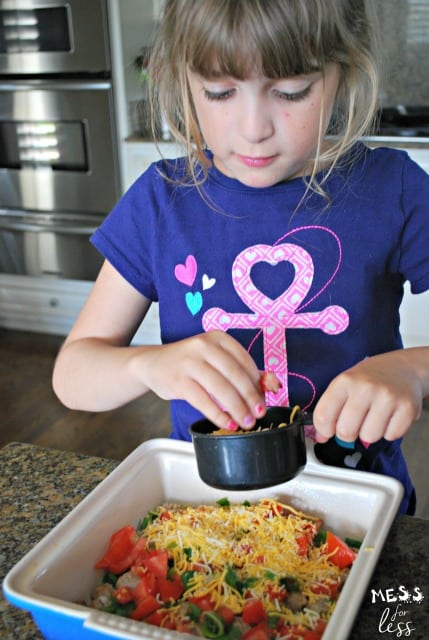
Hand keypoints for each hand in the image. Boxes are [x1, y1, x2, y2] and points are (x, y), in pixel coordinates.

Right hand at [132, 330, 265, 429]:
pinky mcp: (178, 380)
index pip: (245, 361)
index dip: (257, 383)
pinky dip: (218, 414)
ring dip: (237, 408)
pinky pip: (203, 400)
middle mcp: (204, 345)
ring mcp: (189, 362)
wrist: (152, 364)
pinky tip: (227, 423)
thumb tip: (271, 386)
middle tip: (259, 414)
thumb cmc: (190, 363)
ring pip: (220, 388)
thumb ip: (241, 371)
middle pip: (235, 375)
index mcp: (218, 338)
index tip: (264, 400)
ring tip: (246, 422)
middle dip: (250, 398)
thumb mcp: (214, 360)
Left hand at [313, 349, 427, 444]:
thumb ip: (330, 409)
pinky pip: (390, 436)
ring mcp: (388, 397)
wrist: (404, 368)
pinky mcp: (407, 408)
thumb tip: (321, 437)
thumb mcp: (345, 384)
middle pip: (345, 432)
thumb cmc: (370, 379)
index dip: (324, 430)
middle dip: (348, 434)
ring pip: (368, 437)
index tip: (328, 431)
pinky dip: (389, 432)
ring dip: (370, 433)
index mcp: (345, 381)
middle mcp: (366, 387)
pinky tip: (389, 416)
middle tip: (355, 423)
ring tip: (374, 417)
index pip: (323, 416)